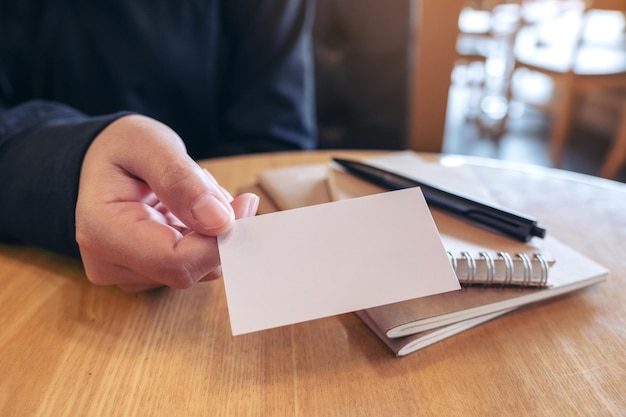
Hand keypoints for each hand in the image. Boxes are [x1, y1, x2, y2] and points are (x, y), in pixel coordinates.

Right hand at [76, 115, 258, 291]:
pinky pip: (195, 263)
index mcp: (102, 232)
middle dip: (217, 229)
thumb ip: (179, 179)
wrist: (103, 160)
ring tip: (189, 190)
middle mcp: (109, 264)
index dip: (220, 240)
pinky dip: (204, 234)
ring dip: (210, 228)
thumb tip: (218, 221)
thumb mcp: (148, 143)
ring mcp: (128, 274)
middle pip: (191, 268)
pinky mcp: (147, 275)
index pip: (176, 261)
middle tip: (210, 185)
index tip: (245, 203)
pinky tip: (188, 208)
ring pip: (199, 266)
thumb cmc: (121, 148)